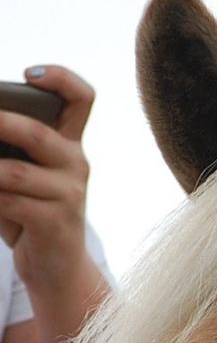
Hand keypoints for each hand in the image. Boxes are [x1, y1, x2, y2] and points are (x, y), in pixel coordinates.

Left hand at [0, 65, 94, 295]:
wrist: (58, 268)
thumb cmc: (30, 210)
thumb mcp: (22, 171)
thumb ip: (7, 147)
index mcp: (69, 144)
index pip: (81, 98)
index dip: (60, 77)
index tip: (28, 74)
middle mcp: (76, 164)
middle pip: (38, 133)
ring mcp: (69, 195)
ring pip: (13, 173)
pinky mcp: (56, 223)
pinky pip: (9, 203)